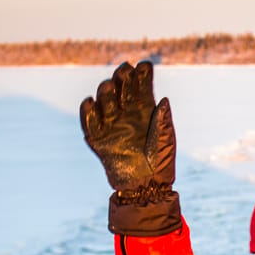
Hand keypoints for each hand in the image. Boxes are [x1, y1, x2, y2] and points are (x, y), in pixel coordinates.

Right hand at [79, 61, 180, 235]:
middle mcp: (126, 113)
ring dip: (106, 90)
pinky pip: (89, 120)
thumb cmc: (161, 164)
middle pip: (121, 87)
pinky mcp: (98, 138)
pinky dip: (88, 111)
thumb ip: (163, 122)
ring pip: (104, 98)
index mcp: (145, 110)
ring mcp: (111, 124)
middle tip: (126, 72)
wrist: (145, 188)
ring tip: (111, 87)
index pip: (141, 85)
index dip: (142, 74)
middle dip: (122, 77)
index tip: (144, 66)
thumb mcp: (166, 141)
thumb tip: (163, 100)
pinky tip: (91, 103)